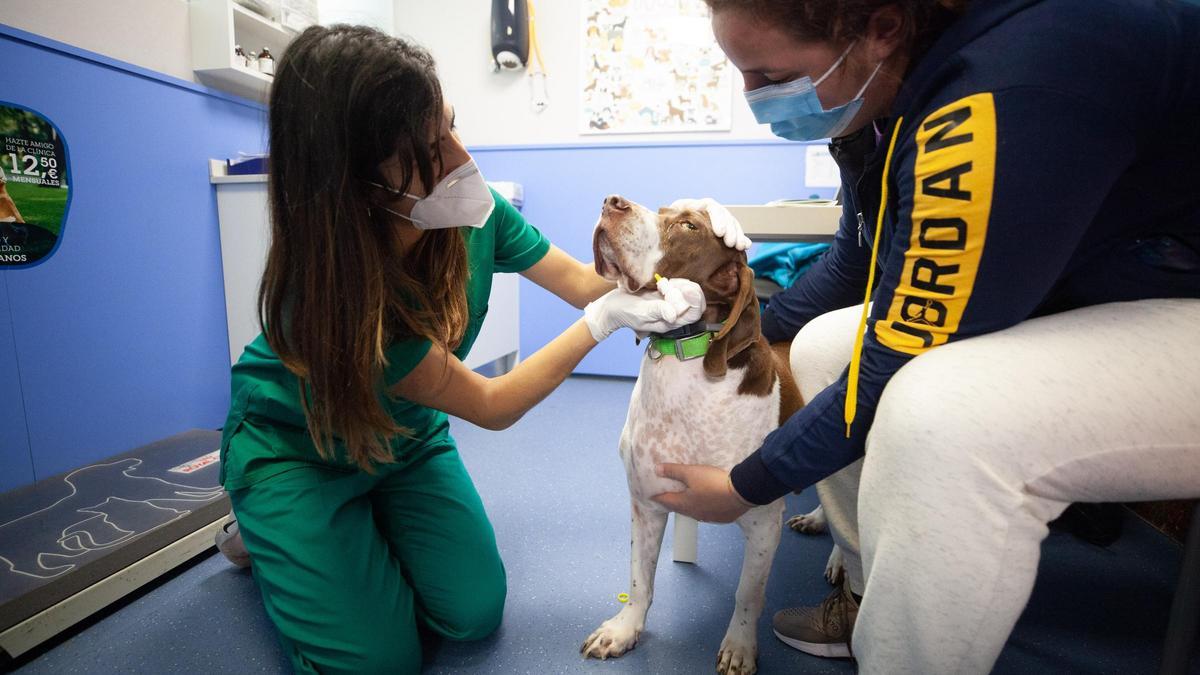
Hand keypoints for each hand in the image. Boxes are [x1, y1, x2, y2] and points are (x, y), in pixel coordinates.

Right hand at [582, 277, 705, 341]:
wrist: (612, 306)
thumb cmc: (625, 311)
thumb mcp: (640, 312)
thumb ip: (657, 312)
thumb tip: (673, 315)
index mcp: (670, 323)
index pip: (694, 313)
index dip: (694, 301)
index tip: (684, 290)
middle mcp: (674, 315)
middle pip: (695, 302)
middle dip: (688, 290)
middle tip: (670, 285)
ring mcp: (671, 304)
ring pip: (689, 293)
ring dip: (680, 285)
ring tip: (662, 284)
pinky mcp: (666, 295)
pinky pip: (680, 287)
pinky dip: (674, 282)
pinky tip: (661, 283)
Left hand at [650, 463, 752, 522]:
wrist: (742, 492)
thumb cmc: (713, 481)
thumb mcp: (691, 472)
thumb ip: (673, 471)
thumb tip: (656, 470)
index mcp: (685, 504)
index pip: (666, 501)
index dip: (658, 497)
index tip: (651, 496)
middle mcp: (695, 514)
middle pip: (680, 509)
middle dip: (672, 503)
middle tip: (667, 498)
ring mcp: (709, 518)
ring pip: (694, 513)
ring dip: (688, 507)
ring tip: (686, 501)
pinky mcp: (722, 519)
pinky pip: (708, 514)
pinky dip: (703, 509)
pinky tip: (706, 505)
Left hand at [670, 197, 751, 250]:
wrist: (666, 232)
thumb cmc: (664, 227)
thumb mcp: (666, 221)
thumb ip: (670, 220)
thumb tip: (668, 222)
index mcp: (695, 206)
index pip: (711, 207)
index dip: (718, 219)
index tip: (719, 233)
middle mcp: (708, 211)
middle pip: (725, 215)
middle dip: (730, 230)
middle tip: (731, 244)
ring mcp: (715, 220)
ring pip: (732, 223)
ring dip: (738, 235)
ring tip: (740, 247)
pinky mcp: (720, 231)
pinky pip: (734, 232)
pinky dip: (740, 238)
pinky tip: (745, 246)